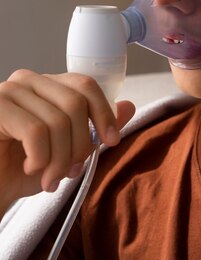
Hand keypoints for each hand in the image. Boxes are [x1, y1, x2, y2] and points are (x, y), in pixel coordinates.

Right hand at [0, 69, 134, 212]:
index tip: (111, 141)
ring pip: (58, 121)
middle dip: (80, 145)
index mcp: (47, 85)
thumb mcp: (67, 152)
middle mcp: (27, 81)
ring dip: (59, 160)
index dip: (104, 113)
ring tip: (50, 178)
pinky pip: (35, 132)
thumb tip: (128, 106)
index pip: (85, 84)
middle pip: (76, 103)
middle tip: (71, 171)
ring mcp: (9, 91)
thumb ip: (95, 130)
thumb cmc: (22, 169)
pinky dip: (40, 159)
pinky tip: (30, 169)